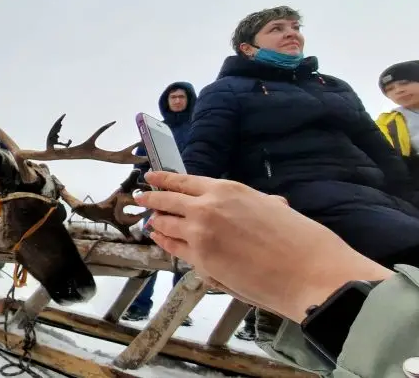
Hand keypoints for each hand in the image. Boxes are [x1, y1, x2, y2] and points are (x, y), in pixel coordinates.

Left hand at [135, 171, 391, 322]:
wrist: (309, 271)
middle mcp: (207, 207)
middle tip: (140, 198)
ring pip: (166, 225)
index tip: (151, 177)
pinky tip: (161, 240)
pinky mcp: (200, 261)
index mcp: (226, 189)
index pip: (183, 180)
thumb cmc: (301, 240)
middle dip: (150, 199)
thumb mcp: (274, 207)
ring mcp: (199, 235)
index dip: (163, 179)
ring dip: (156, 222)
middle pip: (166, 200)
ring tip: (150, 221)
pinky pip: (174, 249)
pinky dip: (165, 243)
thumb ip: (255, 203)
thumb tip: (260, 204)